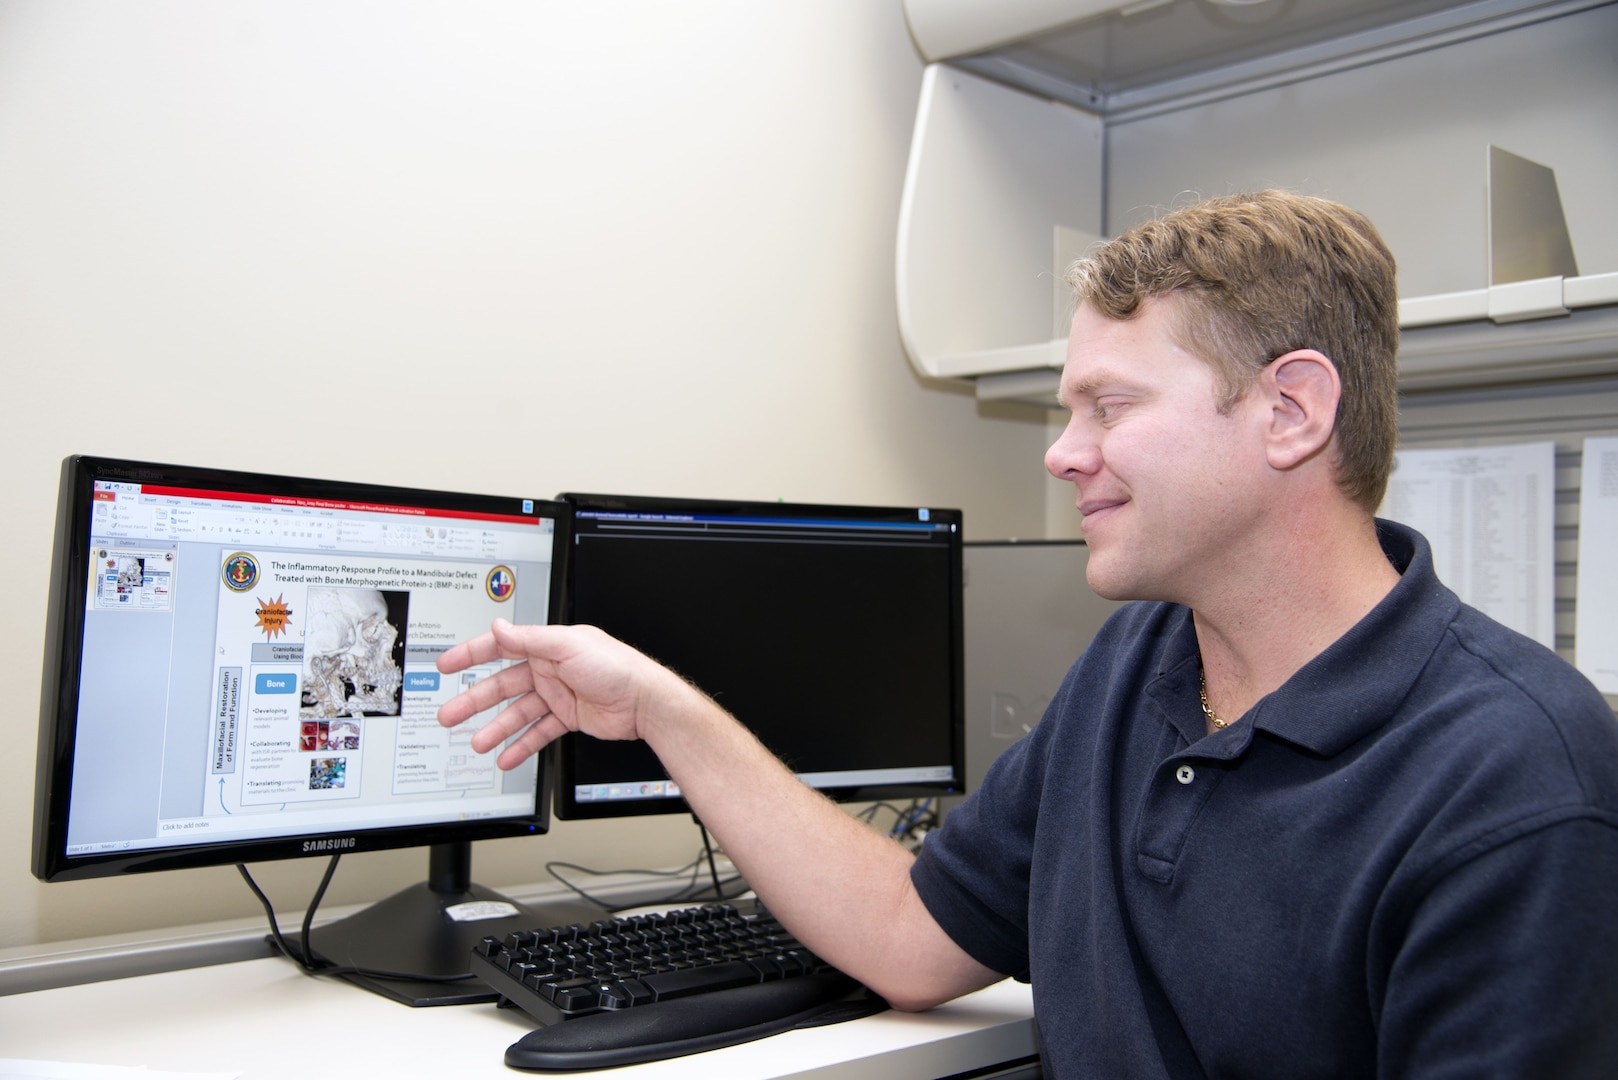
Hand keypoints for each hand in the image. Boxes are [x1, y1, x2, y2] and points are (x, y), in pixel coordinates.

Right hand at [435, 618, 686, 770]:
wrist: (645, 701)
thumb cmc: (617, 667)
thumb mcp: (568, 646)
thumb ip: (529, 639)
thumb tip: (499, 627)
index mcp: (547, 646)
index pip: (501, 647)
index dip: (471, 654)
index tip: (446, 665)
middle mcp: (550, 668)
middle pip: (502, 685)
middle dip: (474, 700)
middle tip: (450, 714)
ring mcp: (558, 694)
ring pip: (517, 712)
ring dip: (496, 728)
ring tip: (477, 742)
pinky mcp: (568, 717)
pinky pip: (538, 732)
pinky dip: (521, 745)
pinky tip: (506, 755)